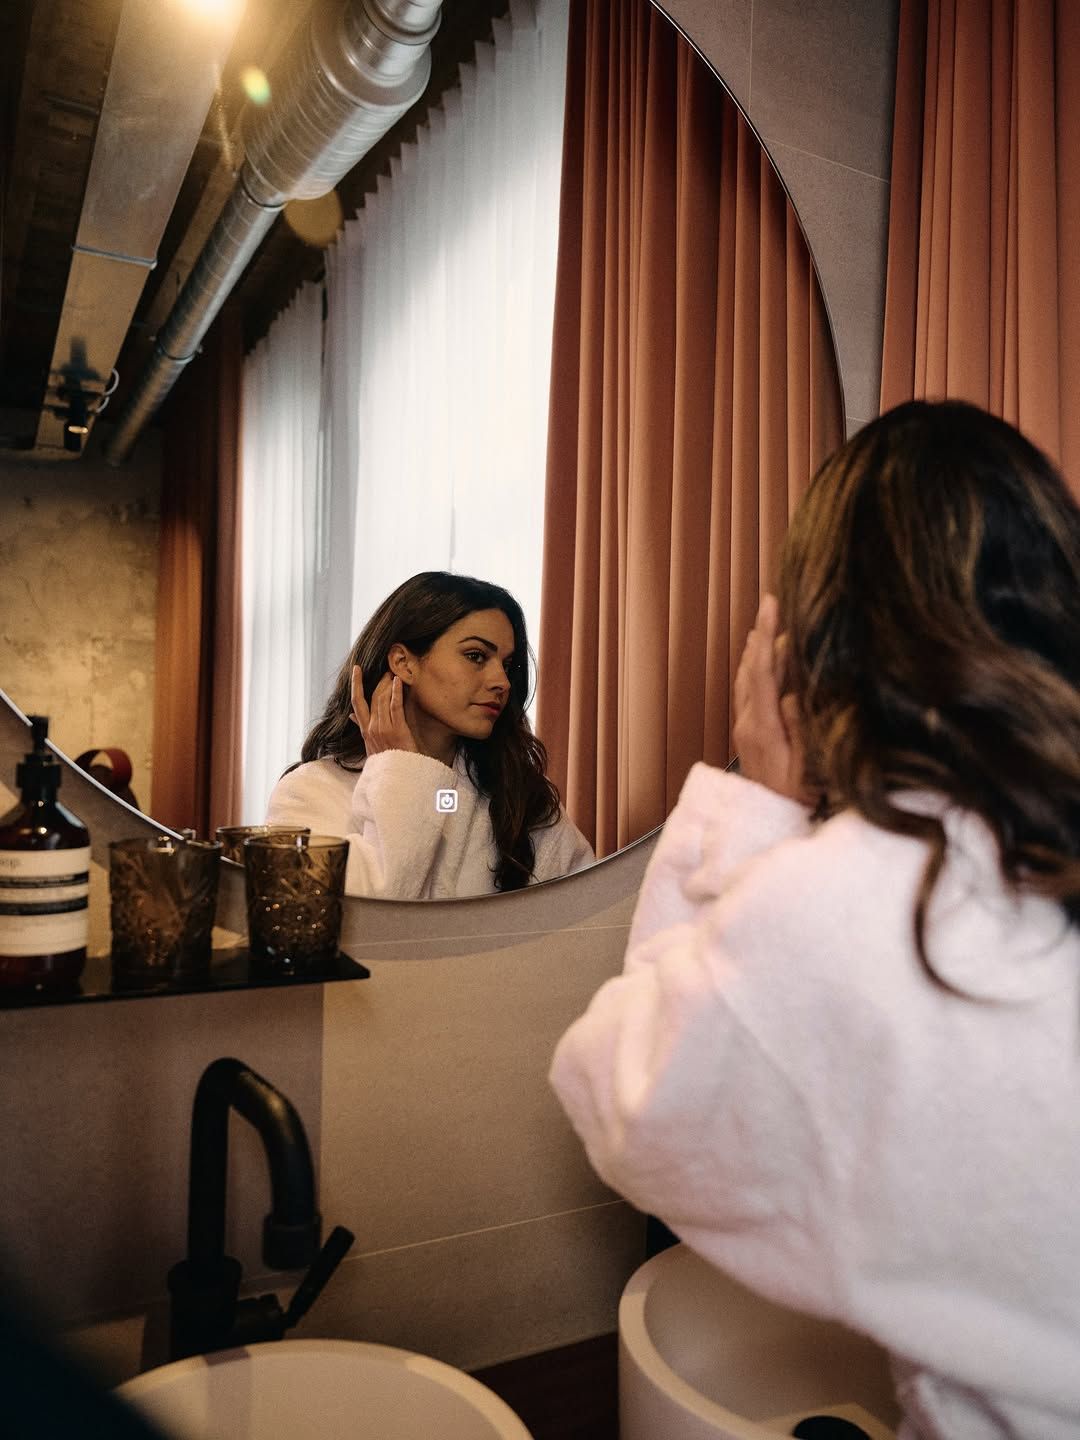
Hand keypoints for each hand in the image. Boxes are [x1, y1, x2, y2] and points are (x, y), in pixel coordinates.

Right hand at [351, 667, 417, 754]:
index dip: (356, 684)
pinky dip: (396, 692)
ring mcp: (383, 729)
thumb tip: (351, 716)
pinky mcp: (397, 730)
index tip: (356, 669)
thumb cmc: (388, 761)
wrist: (397, 778)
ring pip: (382, 699)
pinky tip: (399, 681)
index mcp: (365, 731)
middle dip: (377, 681)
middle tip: (385, 669)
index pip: (356, 703)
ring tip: (394, 673)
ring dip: (388, 684)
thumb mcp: (371, 746)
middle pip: (371, 697)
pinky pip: (395, 707)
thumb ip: (362, 728)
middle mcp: (371, 728)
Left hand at [732, 594, 806, 801]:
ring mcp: (744, 727)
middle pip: (752, 668)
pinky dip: (756, 668)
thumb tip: (793, 693)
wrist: (767, 823)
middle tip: (773, 605)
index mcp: (762, 727)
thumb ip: (800, 730)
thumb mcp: (805, 770)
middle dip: (762, 635)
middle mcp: (748, 722)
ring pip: (748, 677)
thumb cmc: (795, 800)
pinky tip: (762, 661)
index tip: (771, 606)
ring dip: (757, 650)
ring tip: (767, 625)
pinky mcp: (747, 733)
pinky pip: (749, 691)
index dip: (767, 636)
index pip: (763, 671)